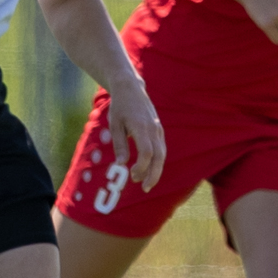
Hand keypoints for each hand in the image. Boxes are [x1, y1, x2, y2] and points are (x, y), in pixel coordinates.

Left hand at [105, 77, 166, 192]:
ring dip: (156, 171)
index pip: (147, 152)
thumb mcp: (115, 124)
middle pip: (159, 156)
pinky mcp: (159, 130)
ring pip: (162, 154)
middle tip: (145, 188)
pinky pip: (161, 149)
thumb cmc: (120, 107)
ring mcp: (158, 129)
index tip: (131, 176)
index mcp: (141, 127)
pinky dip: (157, 162)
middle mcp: (153, 129)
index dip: (141, 167)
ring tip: (147, 184)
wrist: (131, 89)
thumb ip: (119, 144)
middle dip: (153, 174)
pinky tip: (149, 171)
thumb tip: (121, 164)